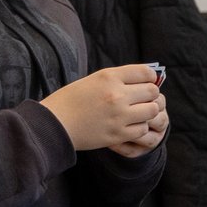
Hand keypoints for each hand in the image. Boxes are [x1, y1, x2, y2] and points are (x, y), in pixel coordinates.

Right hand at [43, 64, 163, 153]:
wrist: (54, 123)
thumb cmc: (71, 100)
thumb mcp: (94, 80)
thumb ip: (119, 78)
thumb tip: (146, 78)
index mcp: (109, 76)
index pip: (146, 72)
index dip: (150, 78)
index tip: (146, 83)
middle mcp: (116, 94)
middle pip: (153, 91)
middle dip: (151, 95)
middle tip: (142, 100)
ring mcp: (119, 115)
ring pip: (152, 111)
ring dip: (148, 112)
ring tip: (138, 113)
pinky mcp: (118, 134)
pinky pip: (143, 129)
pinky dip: (139, 127)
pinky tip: (130, 125)